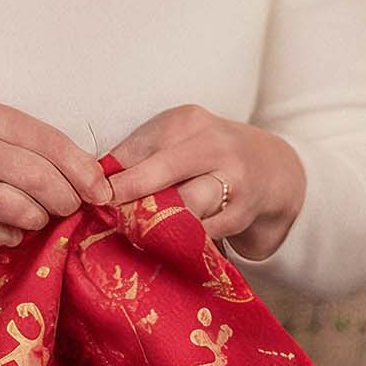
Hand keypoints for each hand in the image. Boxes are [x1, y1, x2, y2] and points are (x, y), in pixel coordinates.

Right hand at [0, 101, 112, 266]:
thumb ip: (39, 151)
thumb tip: (98, 181)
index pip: (53, 143)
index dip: (85, 171)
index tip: (102, 191)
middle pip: (43, 179)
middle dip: (66, 201)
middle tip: (66, 209)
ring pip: (24, 209)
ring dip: (37, 220)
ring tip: (29, 215)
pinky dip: (10, 236)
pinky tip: (0, 226)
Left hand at [104, 105, 305, 258]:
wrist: (276, 170)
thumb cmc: (213, 157)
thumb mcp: (182, 141)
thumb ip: (143, 155)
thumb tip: (93, 181)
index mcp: (188, 121)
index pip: (140, 145)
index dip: (110, 172)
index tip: (89, 191)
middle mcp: (212, 144)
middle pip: (159, 170)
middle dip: (126, 193)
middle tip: (101, 210)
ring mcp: (232, 179)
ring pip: (184, 204)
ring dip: (154, 221)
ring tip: (130, 232)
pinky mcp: (242, 211)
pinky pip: (203, 231)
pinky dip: (180, 240)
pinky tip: (164, 244)